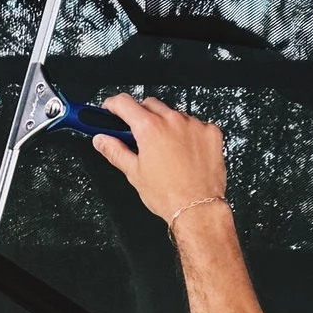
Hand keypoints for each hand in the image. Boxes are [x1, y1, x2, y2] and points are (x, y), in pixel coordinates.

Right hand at [94, 94, 228, 229]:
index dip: (113, 105)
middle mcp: (172, 121)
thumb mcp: (134, 173)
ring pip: (174, 114)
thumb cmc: (168, 195)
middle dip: (141, 115)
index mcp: (149, 128)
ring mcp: (193, 125)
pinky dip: (188, 133)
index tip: (111, 109)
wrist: (197, 209)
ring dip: (166, 125)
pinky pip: (196, 124)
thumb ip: (115, 151)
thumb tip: (101, 140)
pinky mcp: (211, 132)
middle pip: (150, 104)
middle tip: (139, 136)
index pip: (124, 103)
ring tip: (166, 150)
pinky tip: (185, 152)